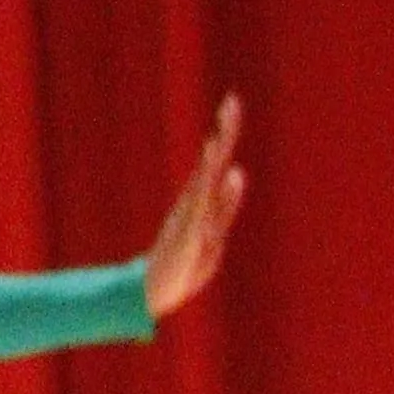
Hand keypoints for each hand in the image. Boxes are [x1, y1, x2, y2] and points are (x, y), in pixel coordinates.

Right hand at [141, 93, 248, 321]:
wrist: (156, 293)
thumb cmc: (185, 264)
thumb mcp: (215, 230)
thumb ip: (226, 202)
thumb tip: (237, 171)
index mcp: (204, 199)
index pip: (218, 160)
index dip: (226, 134)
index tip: (232, 104)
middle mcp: (196, 201)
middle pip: (215, 160)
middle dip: (226, 132)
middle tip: (233, 100)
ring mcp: (191, 214)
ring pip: (208, 176)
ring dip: (218, 151)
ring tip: (224, 124)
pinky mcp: (188, 230)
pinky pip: (201, 200)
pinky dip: (208, 179)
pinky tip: (214, 161)